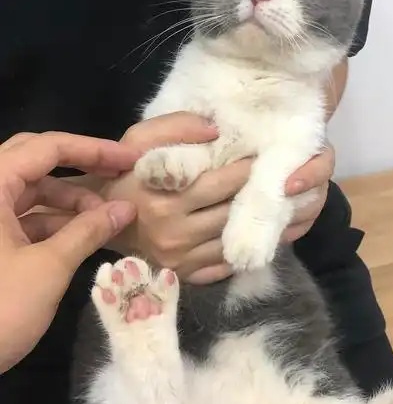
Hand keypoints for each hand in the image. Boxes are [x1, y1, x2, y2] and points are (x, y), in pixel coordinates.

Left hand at [0, 131, 137, 373]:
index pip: (46, 147)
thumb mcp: (48, 268)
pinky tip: (84, 236)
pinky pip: (22, 218)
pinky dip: (53, 223)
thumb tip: (126, 208)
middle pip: (34, 161)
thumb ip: (88, 231)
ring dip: (68, 200)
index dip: (92, 149)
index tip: (130, 159)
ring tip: (107, 217)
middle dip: (80, 167)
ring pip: (29, 191)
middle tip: (118, 175)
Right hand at [104, 113, 333, 283]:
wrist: (99, 220)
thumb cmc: (124, 175)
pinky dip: (247, 248)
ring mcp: (180, 258)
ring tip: (281, 204)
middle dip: (259, 195)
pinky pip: (225, 264)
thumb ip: (175, 128)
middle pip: (231, 213)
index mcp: (162, 198)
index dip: (246, 170)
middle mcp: (173, 232)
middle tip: (282, 179)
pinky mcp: (186, 275)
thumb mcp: (137, 140)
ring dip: (261, 223)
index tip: (264, 157)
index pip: (219, 183)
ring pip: (233, 240)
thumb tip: (218, 130)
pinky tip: (263, 232)